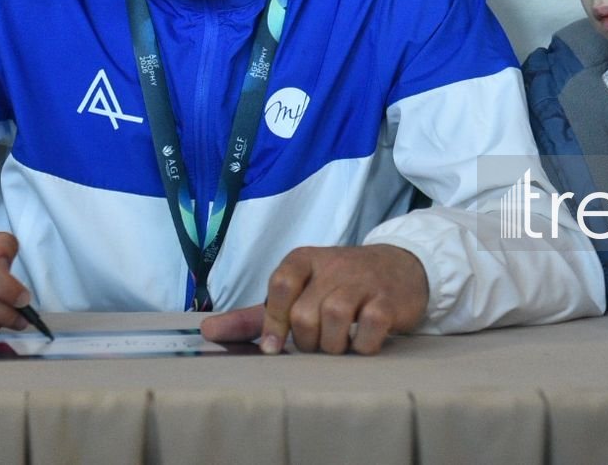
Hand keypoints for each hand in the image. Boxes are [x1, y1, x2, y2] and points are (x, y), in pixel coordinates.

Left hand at [200, 244, 427, 354]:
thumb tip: (207, 330)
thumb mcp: (297, 291)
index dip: (274, 322)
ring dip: (332, 345)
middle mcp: (333, 266)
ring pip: (335, 318)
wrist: (400, 267)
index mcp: (304, 259)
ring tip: (338, 345)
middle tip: (316, 342)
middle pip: (305, 312)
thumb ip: (254, 316)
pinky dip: (363, 346)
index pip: (280, 285)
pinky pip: (370, 329)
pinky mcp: (389, 300)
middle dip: (306, 340)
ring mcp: (363, 282)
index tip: (274, 347)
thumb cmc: (340, 284)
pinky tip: (363, 343)